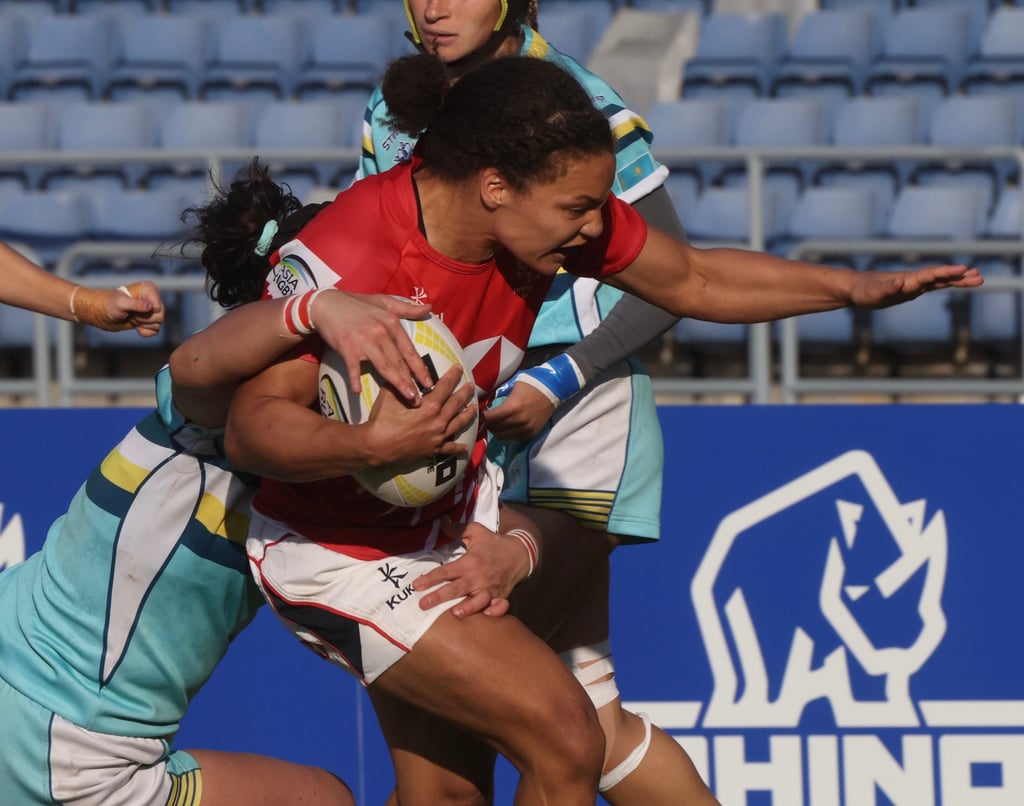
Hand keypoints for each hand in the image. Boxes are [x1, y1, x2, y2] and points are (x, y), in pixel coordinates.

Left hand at [100, 281, 164, 335]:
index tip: (131, 308)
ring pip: (158, 324)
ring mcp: (153, 310)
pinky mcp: (151, 320)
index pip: (157, 307)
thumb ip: (135, 304)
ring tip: (132, 317)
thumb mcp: (121, 304)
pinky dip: (145, 331)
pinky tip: (136, 326)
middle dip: (143, 319)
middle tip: (131, 314)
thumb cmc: (110, 305)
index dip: (145, 312)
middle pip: (160, 316)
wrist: (104, 314)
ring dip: (143, 324)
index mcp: (149, 289)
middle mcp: (153, 298)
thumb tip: (150, 306)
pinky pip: (155, 331)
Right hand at [312, 290, 434, 403]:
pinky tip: (358, 391)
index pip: (409, 351)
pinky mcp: (347, 347)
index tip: (430, 383)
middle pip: (399, 362)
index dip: (420, 368)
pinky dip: (355, 379)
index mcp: (392, 324)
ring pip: (384, 367)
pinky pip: (353, 367)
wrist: (328, 303)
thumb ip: (408, 309)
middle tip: (420, 400)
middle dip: (411, 382)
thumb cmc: (357, 304)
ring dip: (397, 384)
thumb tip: (430, 308)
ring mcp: (364, 341)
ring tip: (407, 397)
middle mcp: (381, 333)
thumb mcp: (385, 302)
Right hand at [366, 364, 477, 465]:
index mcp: (429, 406)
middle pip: (456, 403)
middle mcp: (438, 420)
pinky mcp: (434, 450)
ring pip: (458, 424)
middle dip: (464, 393)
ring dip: (468, 415)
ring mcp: (438, 437)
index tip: (459, 368)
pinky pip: (450, 448)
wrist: (376, 446)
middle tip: (471, 386)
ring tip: (474, 408)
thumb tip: (407, 368)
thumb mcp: (390, 394)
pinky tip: (465, 447)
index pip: (445, 386)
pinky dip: (459, 448)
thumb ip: (402, 381)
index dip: (453, 376)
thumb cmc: (382, 419)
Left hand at [413, 519, 532, 617]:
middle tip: (423, 605)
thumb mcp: (476, 532)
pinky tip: (487, 616)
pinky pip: (499, 607)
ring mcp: (490, 589)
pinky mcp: (500, 596)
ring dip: (467, 608)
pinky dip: (494, 612)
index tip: (416, 585)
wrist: (520, 553)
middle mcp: (478, 577)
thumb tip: (441, 521)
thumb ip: (457, 529)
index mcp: (470, 562)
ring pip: (477, 601)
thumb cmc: (494, 544)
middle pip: (456, 589)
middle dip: (439, 597)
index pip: (446, 571)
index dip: (430, 578)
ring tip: (455, 614)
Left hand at [485, 353, 582, 440]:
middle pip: (496, 428)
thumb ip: (501, 397)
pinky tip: (506, 428)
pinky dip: (507, 435)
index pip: (490, 418)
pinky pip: (514, 439)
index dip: (484, 416)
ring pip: (503, 436)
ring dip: (497, 431)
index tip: (483, 413)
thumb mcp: (513, 388)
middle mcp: (518, 421)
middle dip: (489, 424)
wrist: (552, 390)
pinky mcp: (531, 433)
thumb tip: (488, 404)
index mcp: (512, 407)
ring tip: (496, 424)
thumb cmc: (531, 385)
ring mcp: (526, 429)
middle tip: (488, 419)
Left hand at [852, 264, 982, 308]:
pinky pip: (933, 286)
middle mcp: (913, 280)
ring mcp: (913, 285)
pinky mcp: (910, 290)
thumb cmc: (862, 291)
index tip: (962, 269)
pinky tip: (957, 281)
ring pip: (940, 281)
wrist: (854, 288)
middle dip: (959, 277)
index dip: (946, 272)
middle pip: (940, 277)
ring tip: (978, 278)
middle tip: (979, 276)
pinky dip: (946, 283)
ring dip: (958, 280)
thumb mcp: (873, 292)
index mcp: (907, 280)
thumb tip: (900, 283)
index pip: (930, 275)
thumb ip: (886, 288)